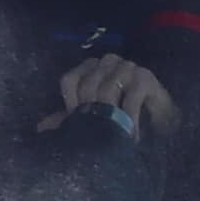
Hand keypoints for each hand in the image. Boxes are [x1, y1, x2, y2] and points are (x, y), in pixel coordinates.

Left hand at [46, 54, 177, 138]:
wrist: (158, 120)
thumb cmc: (122, 117)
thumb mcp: (93, 120)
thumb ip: (69, 120)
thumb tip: (40, 127)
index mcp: (90, 69)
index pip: (70, 80)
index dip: (71, 101)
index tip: (78, 121)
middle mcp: (106, 63)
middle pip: (89, 83)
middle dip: (92, 111)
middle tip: (97, 133)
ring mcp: (126, 67)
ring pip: (109, 87)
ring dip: (111, 116)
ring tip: (114, 136)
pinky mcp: (144, 77)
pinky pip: (131, 95)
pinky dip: (129, 116)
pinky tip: (131, 134)